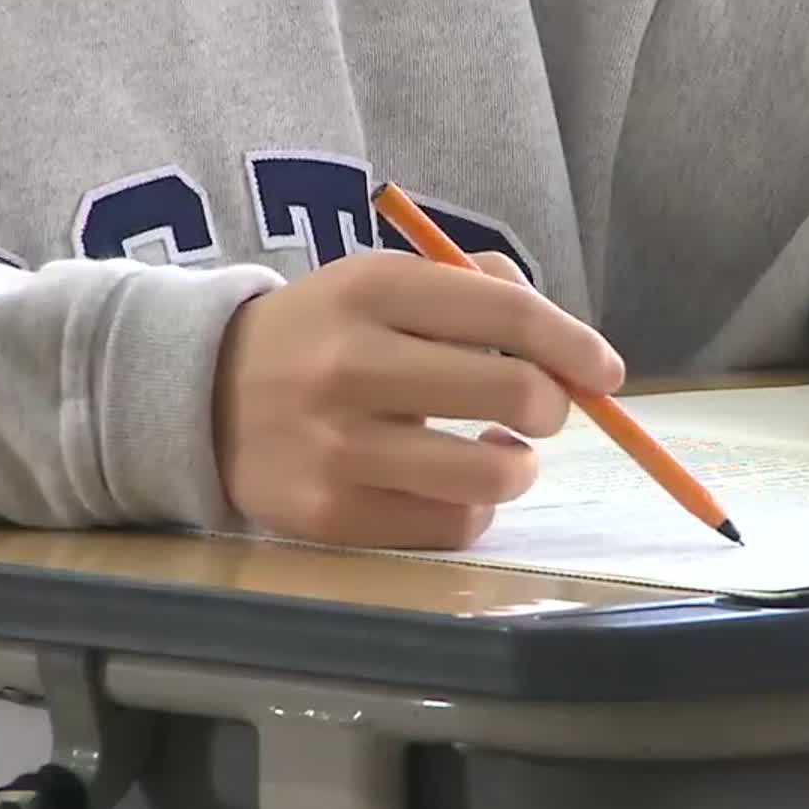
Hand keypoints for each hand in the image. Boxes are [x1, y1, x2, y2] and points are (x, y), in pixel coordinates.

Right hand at [212, 250, 623, 548]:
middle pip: (514, 390)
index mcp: (373, 287)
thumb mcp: (382, 283)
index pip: (509, 315)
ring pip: (492, 473)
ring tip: (500, 450)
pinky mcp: (329, 515)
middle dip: (553, 406)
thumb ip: (477, 292)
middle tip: (542, 410)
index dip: (577, 346)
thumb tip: (570, 347)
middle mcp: (352, 364)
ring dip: (519, 465)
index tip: (607, 372)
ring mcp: (337, 446)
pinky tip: (454, 484)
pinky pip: (450, 526)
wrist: (202, 392)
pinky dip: (473, 508)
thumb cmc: (326, 334)